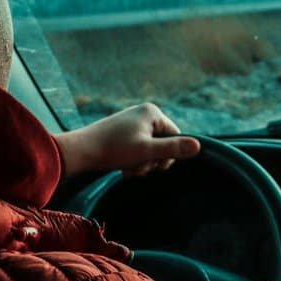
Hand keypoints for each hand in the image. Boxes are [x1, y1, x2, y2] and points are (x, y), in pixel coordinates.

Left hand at [54, 103, 201, 178]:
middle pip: (162, 144)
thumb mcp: (147, 152)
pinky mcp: (123, 133)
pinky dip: (133, 161)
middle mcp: (143, 114)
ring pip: (149, 150)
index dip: (168, 155)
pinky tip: (122, 167)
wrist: (80, 151)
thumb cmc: (114, 149)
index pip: (176, 136)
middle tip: (137, 168)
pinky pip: (138, 149)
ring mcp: (132, 123)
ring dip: (142, 164)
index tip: (154, 165)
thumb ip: (174, 149)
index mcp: (152, 112)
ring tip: (127, 168)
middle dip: (152, 161)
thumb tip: (200, 146)